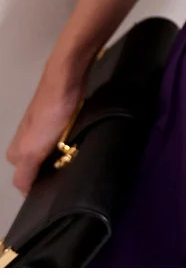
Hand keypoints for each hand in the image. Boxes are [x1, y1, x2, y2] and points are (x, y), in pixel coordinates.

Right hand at [6, 59, 84, 194]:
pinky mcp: (59, 120)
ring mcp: (43, 130)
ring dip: (64, 157)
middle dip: (54, 171)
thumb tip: (25, 192)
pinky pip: (65, 140)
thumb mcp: (32, 150)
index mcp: (16, 152)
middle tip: (71, 172)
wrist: (67, 81)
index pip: (26, 180)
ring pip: (54, 153)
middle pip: (40, 168)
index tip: (59, 187)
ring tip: (77, 158)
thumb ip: (25, 174)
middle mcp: (26, 142)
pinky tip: (81, 144)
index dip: (41, 186)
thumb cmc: (49, 116)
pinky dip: (72, 144)